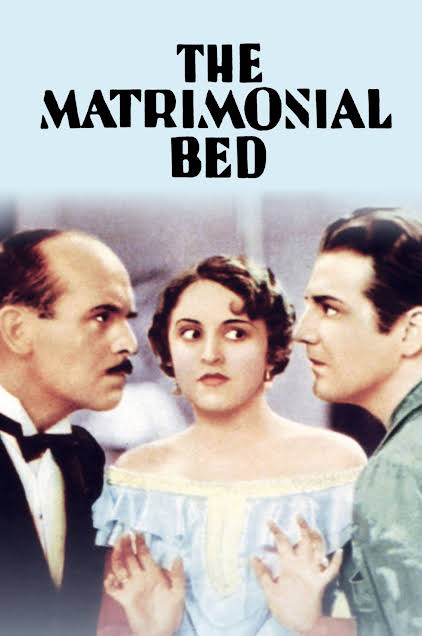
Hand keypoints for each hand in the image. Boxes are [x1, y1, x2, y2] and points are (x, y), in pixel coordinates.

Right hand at [105, 533, 184, 635]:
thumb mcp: (178, 593)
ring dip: (117, 558)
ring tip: (116, 547)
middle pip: (130, 557)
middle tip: (124, 535)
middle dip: (126, 545)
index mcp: (153, 574)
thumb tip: (177, 557)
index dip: (140, 543)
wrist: (160, 632)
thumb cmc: (171, 614)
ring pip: (120, 568)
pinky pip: (113, 589)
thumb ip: (178, 576)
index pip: (144, 554)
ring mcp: (131, 588)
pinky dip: (110, 583)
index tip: (138, 532)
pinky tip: (111, 577)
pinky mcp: (125, 599)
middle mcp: (140, 578)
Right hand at [252, 518, 342, 634]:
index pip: (281, 542)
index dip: (276, 530)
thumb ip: (261, 573)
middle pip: (304, 541)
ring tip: (314, 528)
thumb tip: (253, 557)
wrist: (303, 625)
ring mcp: (314, 573)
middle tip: (298, 516)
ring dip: (318, 538)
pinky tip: (339, 550)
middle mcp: (303, 566)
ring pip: (319, 550)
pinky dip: (337, 560)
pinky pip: (332, 569)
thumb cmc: (285, 608)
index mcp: (288, 566)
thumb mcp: (269, 591)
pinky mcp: (322, 582)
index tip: (270, 522)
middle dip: (302, 527)